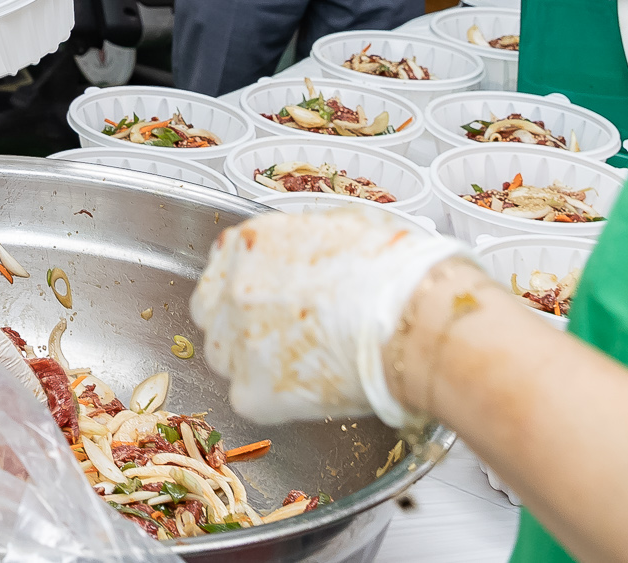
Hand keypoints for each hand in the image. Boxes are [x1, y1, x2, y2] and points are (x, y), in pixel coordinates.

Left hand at [189, 206, 464, 427]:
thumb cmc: (396, 273)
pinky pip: (247, 397)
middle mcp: (232, 286)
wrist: (415, 320)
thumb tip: (307, 256)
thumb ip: (302, 244)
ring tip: (300, 366)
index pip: (224, 265)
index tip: (264, 299)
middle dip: (238, 323)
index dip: (243, 286)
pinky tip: (307, 391)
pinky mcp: (252, 390)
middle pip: (212, 311)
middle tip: (279, 336)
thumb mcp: (340, 228)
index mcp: (251, 242)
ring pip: (224, 357)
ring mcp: (238, 339)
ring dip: (252, 362)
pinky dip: (272, 399)